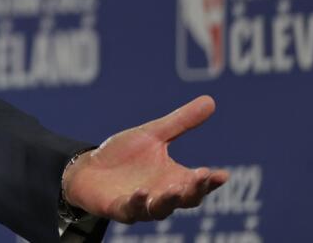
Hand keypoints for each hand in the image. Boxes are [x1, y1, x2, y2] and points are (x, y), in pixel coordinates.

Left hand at [62, 95, 229, 222]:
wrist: (89, 167)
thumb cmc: (124, 155)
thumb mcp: (153, 135)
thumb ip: (181, 122)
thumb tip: (211, 101)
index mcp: (174, 179)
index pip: (199, 183)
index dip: (212, 181)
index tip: (223, 174)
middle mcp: (162, 195)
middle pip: (186, 199)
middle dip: (195, 189)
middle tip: (202, 176)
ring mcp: (142, 205)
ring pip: (161, 209)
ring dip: (169, 200)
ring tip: (175, 188)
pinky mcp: (120, 209)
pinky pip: (131, 210)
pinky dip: (137, 203)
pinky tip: (140, 191)